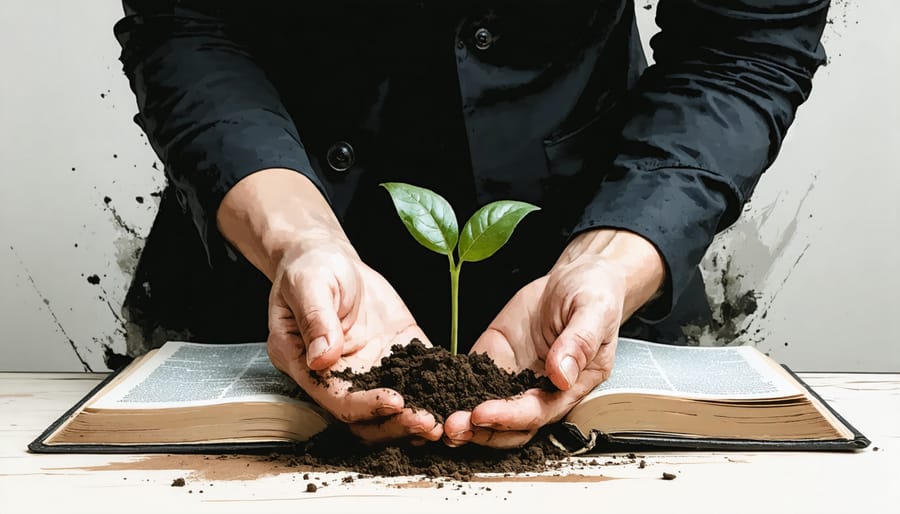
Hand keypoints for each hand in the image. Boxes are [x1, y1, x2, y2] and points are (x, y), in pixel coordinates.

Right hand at [218, 169, 441, 443]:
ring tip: (447, 419)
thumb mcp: (308, 285)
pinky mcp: (398, 353)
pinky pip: (419, 374)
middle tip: (428, 423)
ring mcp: (372, 368)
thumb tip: (321, 358)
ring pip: (395, 407)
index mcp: (309, 367)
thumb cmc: (310, 270)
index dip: (367, 406)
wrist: (329, 259)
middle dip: (399, 424)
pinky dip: (439, 385)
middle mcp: (342, 376)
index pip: (339, 401)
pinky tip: (460, 388)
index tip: (395, 402)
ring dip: (419, 415)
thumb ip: (315, 320)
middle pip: (369, 417)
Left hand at [443, 230, 664, 448]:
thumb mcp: (593, 310)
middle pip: (510, 424)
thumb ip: (579, 342)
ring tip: (438, 420)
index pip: (539, 413)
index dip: (511, 417)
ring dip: (465, 419)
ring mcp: (516, 376)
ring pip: (489, 409)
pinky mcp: (494, 359)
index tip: (484, 414)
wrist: (576, 275)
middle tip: (453, 426)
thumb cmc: (594, 293)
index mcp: (572, 385)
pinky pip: (472, 379)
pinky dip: (452, 389)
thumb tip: (562, 375)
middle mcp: (542, 388)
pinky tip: (432, 392)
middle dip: (481, 430)